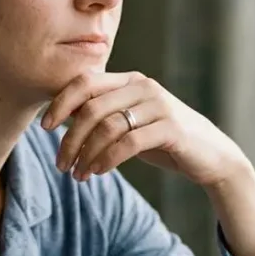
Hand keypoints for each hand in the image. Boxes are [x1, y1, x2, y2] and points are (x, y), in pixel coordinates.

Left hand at [42, 72, 249, 186]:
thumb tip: (61, 119)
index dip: (61, 103)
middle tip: (61, 164)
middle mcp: (144, 86)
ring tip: (77, 175)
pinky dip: (107, 160)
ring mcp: (159, 106)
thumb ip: (103, 115)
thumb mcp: (131, 122)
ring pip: (107, 127)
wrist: (211, 155)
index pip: (86, 82)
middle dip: (70, 138)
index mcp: (131, 80)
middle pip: (92, 107)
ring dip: (86, 155)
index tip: (44, 127)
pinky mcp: (171, 128)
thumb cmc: (164, 139)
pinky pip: (128, 143)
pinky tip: (98, 172)